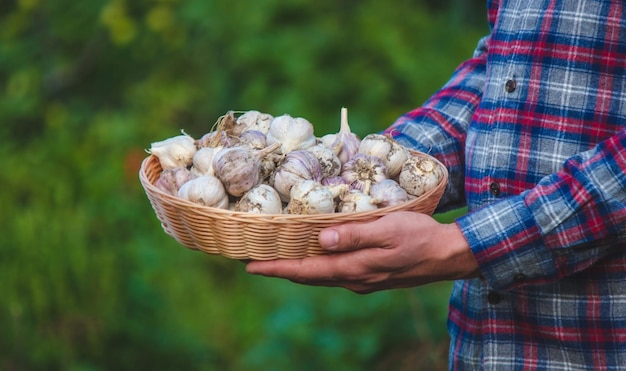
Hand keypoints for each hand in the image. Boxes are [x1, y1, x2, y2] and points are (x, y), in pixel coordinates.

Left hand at [245, 211, 480, 293]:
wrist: (449, 255)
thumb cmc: (420, 236)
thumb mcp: (388, 229)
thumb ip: (355, 236)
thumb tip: (322, 241)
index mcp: (355, 268)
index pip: (306, 270)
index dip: (277, 269)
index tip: (251, 266)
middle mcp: (354, 279)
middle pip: (309, 277)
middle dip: (281, 270)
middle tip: (255, 262)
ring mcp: (363, 281)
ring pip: (321, 276)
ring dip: (297, 270)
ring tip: (277, 260)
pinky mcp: (372, 277)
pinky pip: (336, 274)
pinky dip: (317, 267)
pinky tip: (315, 257)